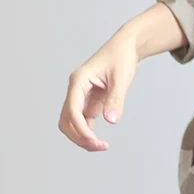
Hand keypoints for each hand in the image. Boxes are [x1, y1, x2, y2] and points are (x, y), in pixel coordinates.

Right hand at [58, 28, 138, 150]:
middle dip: (78, 136)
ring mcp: (81, 96)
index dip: (80, 128)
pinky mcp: (89, 101)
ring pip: (72, 122)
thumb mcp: (121, 78)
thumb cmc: (122, 57)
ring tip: (102, 146)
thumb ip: (116, 99)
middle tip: (99, 146)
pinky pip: (83, 120)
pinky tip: (100, 141)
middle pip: (66, 119)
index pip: (72, 110)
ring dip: (82, 136)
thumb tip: (111, 120)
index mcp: (78, 81)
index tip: (94, 140)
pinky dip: (89, 132)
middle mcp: (76, 89)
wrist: (126, 47)